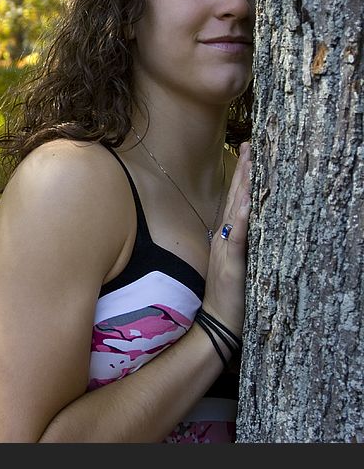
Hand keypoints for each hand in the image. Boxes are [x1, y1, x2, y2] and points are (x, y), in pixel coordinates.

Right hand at [201, 141, 251, 337]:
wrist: (218, 322)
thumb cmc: (230, 297)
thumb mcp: (236, 266)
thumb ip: (240, 245)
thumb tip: (248, 226)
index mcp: (226, 238)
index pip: (235, 201)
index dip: (242, 177)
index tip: (249, 153)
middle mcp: (224, 238)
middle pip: (234, 198)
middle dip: (243, 171)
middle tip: (250, 146)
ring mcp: (225, 249)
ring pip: (234, 212)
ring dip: (242, 187)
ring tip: (250, 163)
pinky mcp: (230, 263)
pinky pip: (236, 237)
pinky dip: (241, 219)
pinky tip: (246, 202)